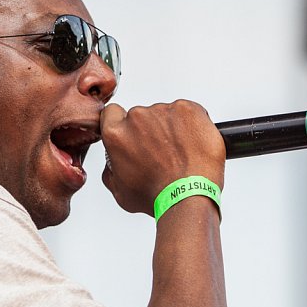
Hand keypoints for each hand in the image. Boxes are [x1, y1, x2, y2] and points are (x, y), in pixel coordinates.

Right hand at [101, 100, 224, 215]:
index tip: (133, 133)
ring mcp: (163, 111)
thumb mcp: (121, 192)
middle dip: (152, 130)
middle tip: (164, 153)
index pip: (113, 113)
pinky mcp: (188, 109)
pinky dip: (193, 125)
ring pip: (167, 114)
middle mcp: (137, 118)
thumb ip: (112, 171)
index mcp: (117, 134)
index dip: (123, 122)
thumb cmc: (158, 197)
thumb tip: (114, 165)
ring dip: (173, 129)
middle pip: (142, 116)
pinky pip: (189, 112)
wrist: (188, 196)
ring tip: (183, 153)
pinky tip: (194, 145)